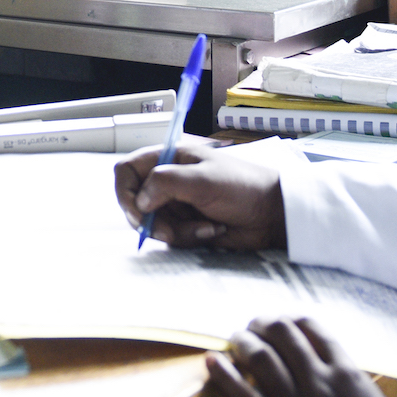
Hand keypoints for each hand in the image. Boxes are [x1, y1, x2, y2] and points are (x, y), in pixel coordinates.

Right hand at [115, 137, 286, 250]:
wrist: (272, 214)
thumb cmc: (243, 187)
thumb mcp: (204, 180)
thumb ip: (166, 183)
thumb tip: (139, 201)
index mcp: (169, 159)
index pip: (127, 170)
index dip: (124, 192)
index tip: (138, 213)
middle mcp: (168, 180)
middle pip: (135, 203)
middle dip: (152, 221)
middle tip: (169, 232)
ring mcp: (176, 203)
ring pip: (153, 224)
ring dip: (177, 232)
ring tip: (206, 228)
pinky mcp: (186, 224)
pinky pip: (172, 237)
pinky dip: (189, 238)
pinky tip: (213, 231)